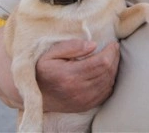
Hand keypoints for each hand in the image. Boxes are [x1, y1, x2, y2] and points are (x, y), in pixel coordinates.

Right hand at [0, 28, 119, 111]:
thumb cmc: (42, 69)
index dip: (111, 52)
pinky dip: (109, 80)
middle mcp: (77, 90)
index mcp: (69, 75)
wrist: (35, 93)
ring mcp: (82, 100)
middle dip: (114, 58)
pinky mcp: (85, 105)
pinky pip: (105, 93)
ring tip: (110, 57)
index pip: (101, 63)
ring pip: (108, 82)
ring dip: (113, 69)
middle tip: (113, 48)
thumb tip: (93, 45)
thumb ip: (71, 46)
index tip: (113, 43)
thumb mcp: (50, 53)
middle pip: (107, 72)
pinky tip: (106, 72)